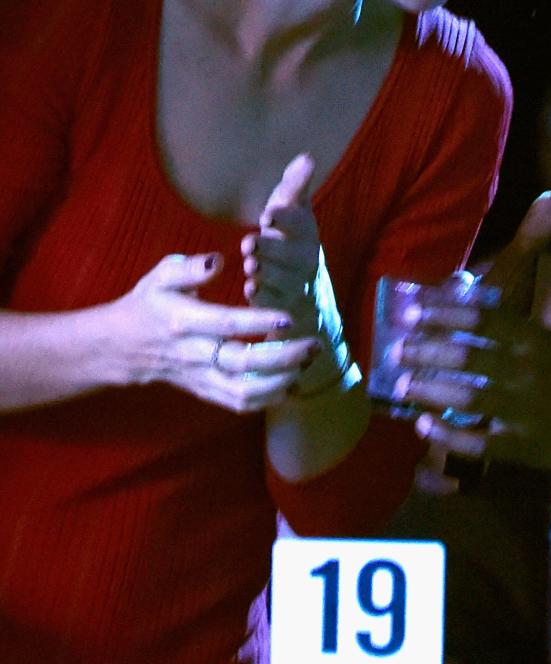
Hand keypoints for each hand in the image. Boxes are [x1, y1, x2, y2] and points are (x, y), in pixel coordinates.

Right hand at [111, 251, 321, 412]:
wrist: (123, 346)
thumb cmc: (149, 303)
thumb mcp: (160, 275)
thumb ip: (189, 267)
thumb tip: (219, 260)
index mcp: (182, 321)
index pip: (225, 324)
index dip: (258, 322)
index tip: (289, 318)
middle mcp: (193, 353)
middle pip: (241, 363)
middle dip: (283, 357)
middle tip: (314, 345)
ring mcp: (199, 377)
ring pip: (242, 391)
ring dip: (280, 382)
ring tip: (308, 363)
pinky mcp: (205, 390)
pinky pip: (238, 403)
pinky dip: (268, 398)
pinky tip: (293, 383)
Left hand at [242, 153, 320, 334]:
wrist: (305, 296)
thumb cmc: (290, 243)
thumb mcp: (292, 214)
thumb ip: (295, 187)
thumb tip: (308, 157)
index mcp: (307, 233)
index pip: (301, 223)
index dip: (286, 219)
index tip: (268, 214)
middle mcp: (306, 260)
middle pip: (294, 255)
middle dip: (273, 249)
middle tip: (251, 243)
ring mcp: (297, 287)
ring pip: (285, 281)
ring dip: (268, 273)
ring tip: (251, 266)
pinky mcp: (284, 309)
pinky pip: (276, 306)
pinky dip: (264, 299)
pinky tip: (251, 290)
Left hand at [401, 191, 550, 472]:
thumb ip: (538, 256)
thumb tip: (549, 197)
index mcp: (536, 336)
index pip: (483, 316)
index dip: (442, 310)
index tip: (409, 307)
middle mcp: (530, 370)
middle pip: (470, 356)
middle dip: (427, 351)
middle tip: (396, 348)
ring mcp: (527, 411)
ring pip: (471, 398)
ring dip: (432, 391)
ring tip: (402, 384)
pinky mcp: (524, 447)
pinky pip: (481, 445)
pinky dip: (451, 437)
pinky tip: (426, 428)